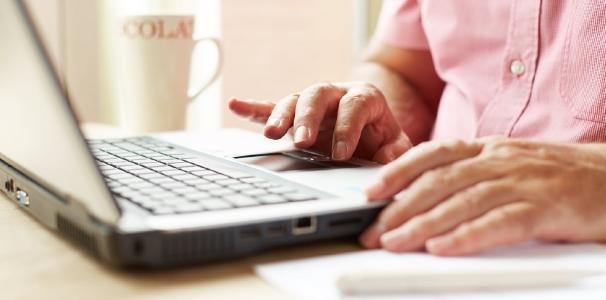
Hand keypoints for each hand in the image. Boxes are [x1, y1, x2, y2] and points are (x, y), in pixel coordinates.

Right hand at [228, 82, 411, 162]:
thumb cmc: (383, 138)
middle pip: (318, 95)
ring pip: (293, 100)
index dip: (347, 128)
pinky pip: (273, 107)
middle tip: (302, 141)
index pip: (354, 106)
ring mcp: (313, 104)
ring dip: (280, 116)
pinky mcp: (296, 114)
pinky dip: (254, 108)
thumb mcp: (396, 146)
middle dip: (307, 117)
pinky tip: (236, 105)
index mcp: (365, 98)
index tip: (340, 154)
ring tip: (271, 134)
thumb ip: (395, 152)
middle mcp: (336, 95)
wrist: (373, 130)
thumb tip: (384, 160)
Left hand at [360, 137, 605, 255]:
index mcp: (488, 149)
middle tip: (374, 230)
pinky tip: (442, 247)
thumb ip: (470, 176)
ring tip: (395, 242)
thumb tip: (425, 195)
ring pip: (462, 201)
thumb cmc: (556, 176)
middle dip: (400, 207)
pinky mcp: (544, 208)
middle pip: (439, 181)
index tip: (370, 191)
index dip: (398, 171)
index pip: (433, 154)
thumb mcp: (508, 166)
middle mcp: (500, 160)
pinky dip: (467, 235)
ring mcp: (522, 182)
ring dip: (423, 224)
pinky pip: (499, 222)